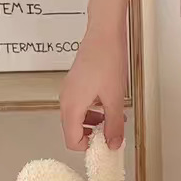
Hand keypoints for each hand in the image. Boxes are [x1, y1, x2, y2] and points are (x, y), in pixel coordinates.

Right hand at [59, 23, 126, 151]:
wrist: (104, 34)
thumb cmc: (107, 60)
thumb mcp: (115, 98)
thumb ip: (114, 124)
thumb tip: (113, 144)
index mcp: (71, 107)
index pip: (72, 141)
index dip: (88, 147)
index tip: (106, 145)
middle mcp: (65, 100)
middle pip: (72, 130)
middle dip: (92, 135)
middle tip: (112, 133)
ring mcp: (69, 90)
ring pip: (76, 117)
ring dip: (94, 122)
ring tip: (114, 118)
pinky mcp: (74, 83)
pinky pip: (79, 104)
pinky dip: (92, 110)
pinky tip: (108, 103)